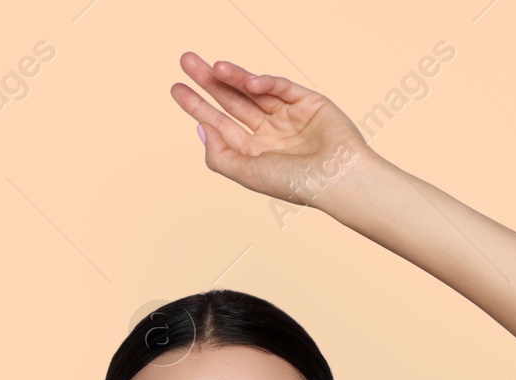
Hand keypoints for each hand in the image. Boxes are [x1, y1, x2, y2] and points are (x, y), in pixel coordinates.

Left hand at [170, 51, 377, 206]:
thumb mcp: (246, 173)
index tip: (177, 88)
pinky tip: (249, 81)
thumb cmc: (296, 183)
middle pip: (232, 101)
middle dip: (209, 82)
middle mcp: (270, 133)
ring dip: (233, 76)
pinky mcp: (308, 102)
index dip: (198, 106)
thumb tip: (200, 128)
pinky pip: (281, 87)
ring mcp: (289, 116)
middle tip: (187, 61)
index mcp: (255, 152)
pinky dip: (265, 82)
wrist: (338, 178)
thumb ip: (219, 155)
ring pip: (254, 90)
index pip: (220, 123)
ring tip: (212, 66)